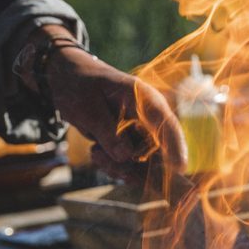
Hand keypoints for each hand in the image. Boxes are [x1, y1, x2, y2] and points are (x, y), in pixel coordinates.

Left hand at [23, 28, 187, 181]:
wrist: (69, 81)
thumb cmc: (79, 86)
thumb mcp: (87, 108)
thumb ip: (107, 131)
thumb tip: (126, 156)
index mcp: (144, 98)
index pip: (166, 123)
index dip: (176, 146)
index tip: (179, 167)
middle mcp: (149, 117)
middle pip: (159, 152)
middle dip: (133, 166)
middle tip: (98, 156)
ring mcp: (143, 131)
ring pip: (144, 163)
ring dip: (119, 167)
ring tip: (95, 153)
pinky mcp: (133, 143)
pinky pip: (132, 165)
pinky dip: (115, 166)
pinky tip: (96, 153)